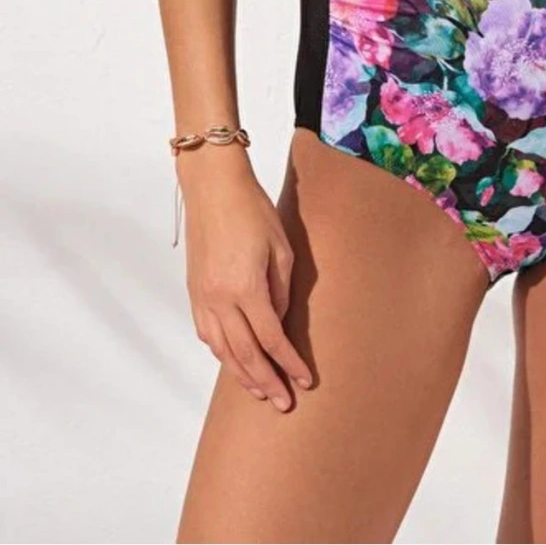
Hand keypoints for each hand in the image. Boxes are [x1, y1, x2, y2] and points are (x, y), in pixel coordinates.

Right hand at [179, 154, 312, 409]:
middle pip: (245, 354)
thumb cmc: (252, 210)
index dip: (289, 363)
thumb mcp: (280, 248)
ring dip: (241, 374)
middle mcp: (219, 299)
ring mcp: (202, 297)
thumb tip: (277, 322)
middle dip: (266, 382)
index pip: (271, 339)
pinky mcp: (194, 291)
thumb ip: (280, 290)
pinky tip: (232, 360)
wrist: (213, 187)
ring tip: (260, 390)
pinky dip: (221, 353)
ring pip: (221, 350)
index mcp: (245, 288)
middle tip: (283, 403)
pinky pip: (207, 333)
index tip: (305, 380)